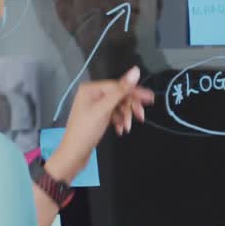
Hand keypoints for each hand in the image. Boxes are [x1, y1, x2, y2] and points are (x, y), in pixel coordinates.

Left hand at [46, 67, 154, 182]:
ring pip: (118, 106)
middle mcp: (92, 94)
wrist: (74, 154)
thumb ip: (121, 91)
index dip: (135, 92)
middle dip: (129, 107)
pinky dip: (119, 121)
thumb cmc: (86, 130)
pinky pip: (113, 114)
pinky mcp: (97, 117)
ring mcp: (94, 106)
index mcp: (91, 89)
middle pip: (119, 96)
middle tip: (141, 117)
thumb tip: (136, 70)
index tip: (150, 99)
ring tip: (127, 128)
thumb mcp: (104, 109)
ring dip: (125, 116)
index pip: (119, 86)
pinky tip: (120, 130)